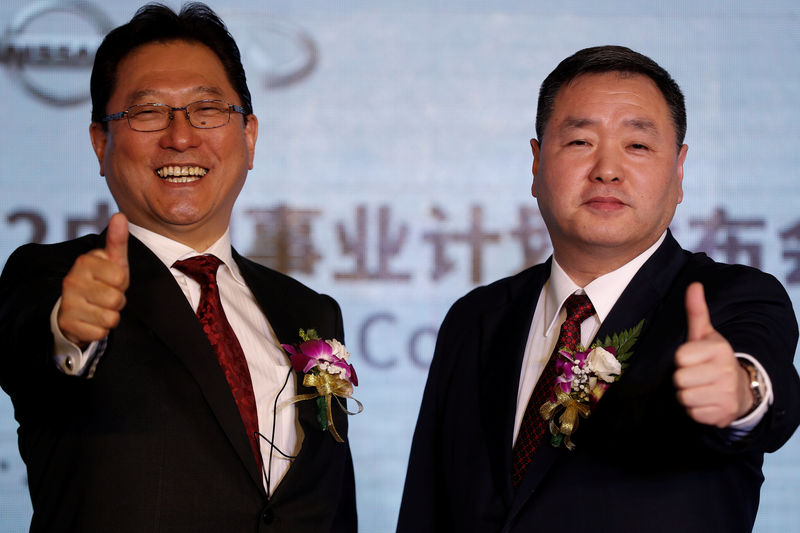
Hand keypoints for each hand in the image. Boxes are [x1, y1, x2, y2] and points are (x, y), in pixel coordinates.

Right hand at [57, 213, 129, 348]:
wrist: (74, 308)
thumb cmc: (100, 281)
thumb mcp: (112, 262)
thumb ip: (117, 241)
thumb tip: (120, 215)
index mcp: (84, 261)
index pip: (121, 277)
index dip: (121, 283)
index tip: (110, 281)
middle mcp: (72, 280)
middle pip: (117, 299)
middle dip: (117, 301)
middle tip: (105, 296)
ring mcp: (67, 302)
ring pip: (110, 318)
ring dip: (110, 316)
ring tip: (99, 308)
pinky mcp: (67, 324)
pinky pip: (100, 333)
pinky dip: (100, 330)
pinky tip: (90, 321)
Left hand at [673, 282, 752, 426]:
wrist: (740, 390)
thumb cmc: (713, 359)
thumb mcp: (705, 334)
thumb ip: (697, 311)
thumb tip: (694, 284)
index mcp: (719, 349)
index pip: (680, 357)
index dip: (682, 359)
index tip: (693, 359)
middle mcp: (726, 371)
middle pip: (679, 379)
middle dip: (682, 378)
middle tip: (695, 375)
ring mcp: (726, 394)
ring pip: (684, 397)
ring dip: (687, 394)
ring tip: (700, 387)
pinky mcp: (722, 415)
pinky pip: (692, 413)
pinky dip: (695, 409)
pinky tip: (706, 401)